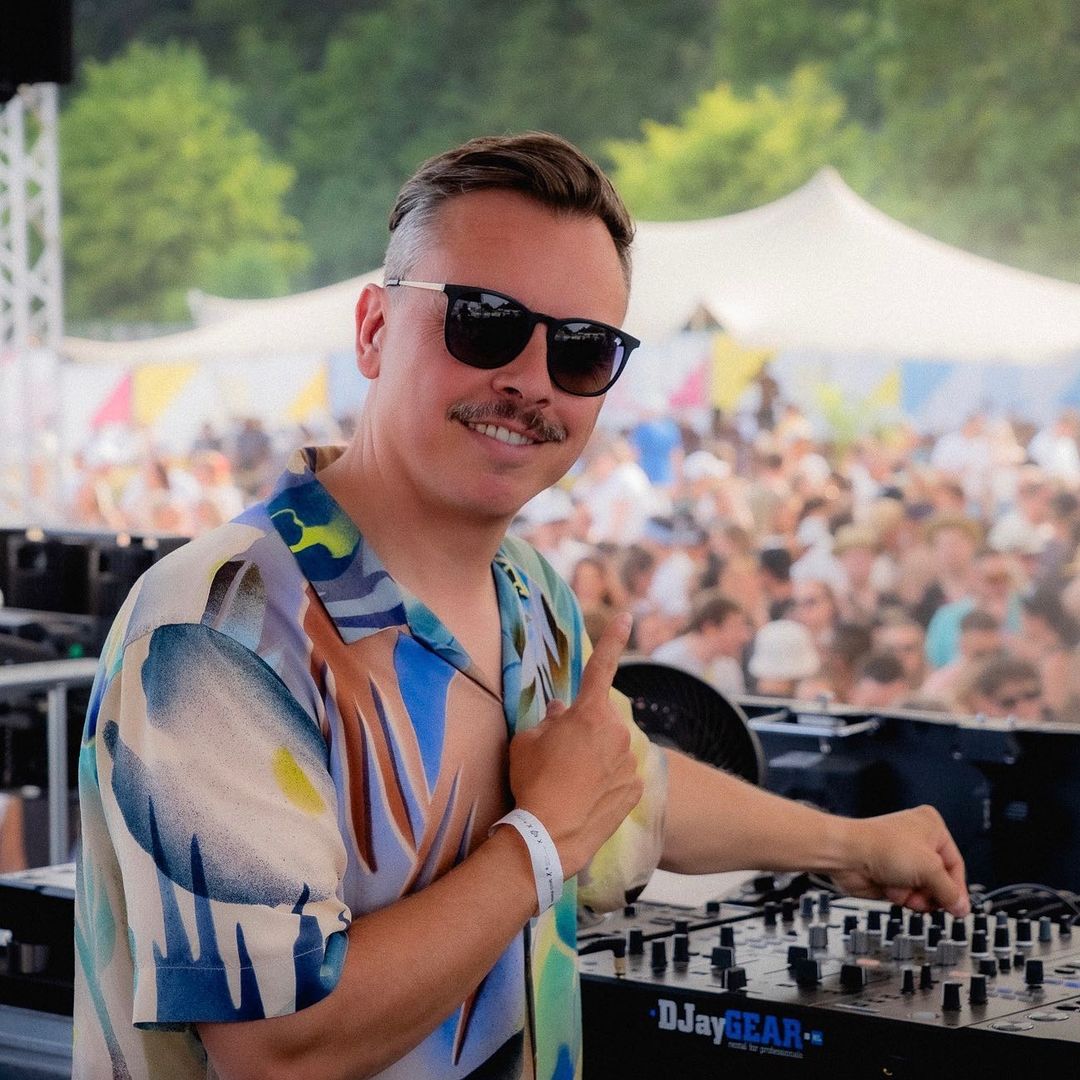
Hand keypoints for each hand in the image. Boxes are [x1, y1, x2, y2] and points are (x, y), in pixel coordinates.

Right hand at [507, 611, 643, 878]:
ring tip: (570, 783)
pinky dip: (606, 781)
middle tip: (560, 753)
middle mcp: (616, 731)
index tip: (628, 615)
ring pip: (612, 747)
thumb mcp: (526, 742)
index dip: (613, 638)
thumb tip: (561, 712)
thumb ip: (548, 721)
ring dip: (596, 755)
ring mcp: (630, 761)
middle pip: (600, 718)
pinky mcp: (636, 788)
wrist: (549, 836)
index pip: (601, 666)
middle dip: (584, 727)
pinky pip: (621, 775)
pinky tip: (586, 798)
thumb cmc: (532, 782)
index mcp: (589, 712)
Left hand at [830, 805, 968, 916]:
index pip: (956, 864)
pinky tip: (890, 888)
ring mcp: (903, 859)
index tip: (958, 907)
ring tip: (902, 887)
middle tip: (925, 894)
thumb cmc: (881, 846)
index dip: (957, 888)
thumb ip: (949, 891)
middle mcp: (918, 841)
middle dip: (931, 892)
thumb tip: (961, 906)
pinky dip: (900, 896)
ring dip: (914, 895)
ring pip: (923, 891)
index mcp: (932, 827)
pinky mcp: (891, 875)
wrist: (847, 855)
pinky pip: (907, 895)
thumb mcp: (929, 869)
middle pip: (940, 881)